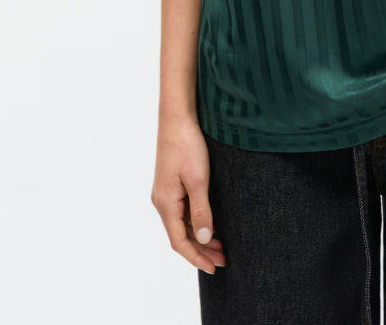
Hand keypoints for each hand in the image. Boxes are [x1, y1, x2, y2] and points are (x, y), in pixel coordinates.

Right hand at [151, 114, 226, 275]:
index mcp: (165, 204)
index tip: (214, 268)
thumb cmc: (187, 145)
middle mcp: (162, 201)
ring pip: (182, 224)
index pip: (179, 242)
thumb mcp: (198, 180)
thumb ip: (201, 210)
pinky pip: (183, 211)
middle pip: (181, 235)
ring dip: (200, 236)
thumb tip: (203, 239)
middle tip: (223, 259)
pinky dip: (197, 222)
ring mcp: (166, 192)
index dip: (196, 258)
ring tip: (221, 246)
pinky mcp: (172, 183)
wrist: (177, 117)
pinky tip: (210, 224)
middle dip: (201, 250)